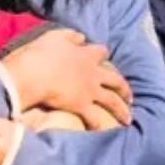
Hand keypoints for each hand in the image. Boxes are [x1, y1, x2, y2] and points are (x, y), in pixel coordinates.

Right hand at [2, 28, 131, 128]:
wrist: (34, 73)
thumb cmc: (42, 53)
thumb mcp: (55, 36)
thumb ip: (71, 36)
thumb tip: (82, 37)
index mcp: (86, 55)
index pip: (101, 51)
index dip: (102, 54)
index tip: (103, 56)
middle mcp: (93, 73)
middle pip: (115, 80)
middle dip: (124, 88)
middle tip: (129, 96)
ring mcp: (90, 91)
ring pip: (112, 101)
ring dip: (121, 110)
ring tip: (128, 118)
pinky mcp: (81, 106)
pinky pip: (93, 117)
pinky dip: (96, 124)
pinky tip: (99, 129)